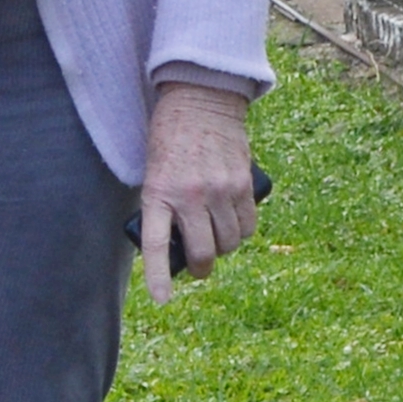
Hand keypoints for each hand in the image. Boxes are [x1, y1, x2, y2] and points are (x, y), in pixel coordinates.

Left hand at [138, 81, 257, 291]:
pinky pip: (248, 225)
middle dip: (200, 268)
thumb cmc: (170, 138)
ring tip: (215, 237)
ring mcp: (219, 190)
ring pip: (228, 243)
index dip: (158, 277)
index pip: (156, 244)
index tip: (162, 300)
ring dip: (222, 248)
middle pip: (202, 253)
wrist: (201, 101)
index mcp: (158, 192)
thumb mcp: (154, 172)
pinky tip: (234, 224)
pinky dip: (241, 232)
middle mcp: (190, 195)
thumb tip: (179, 244)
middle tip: (198, 266)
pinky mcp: (243, 183)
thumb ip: (163, 205)